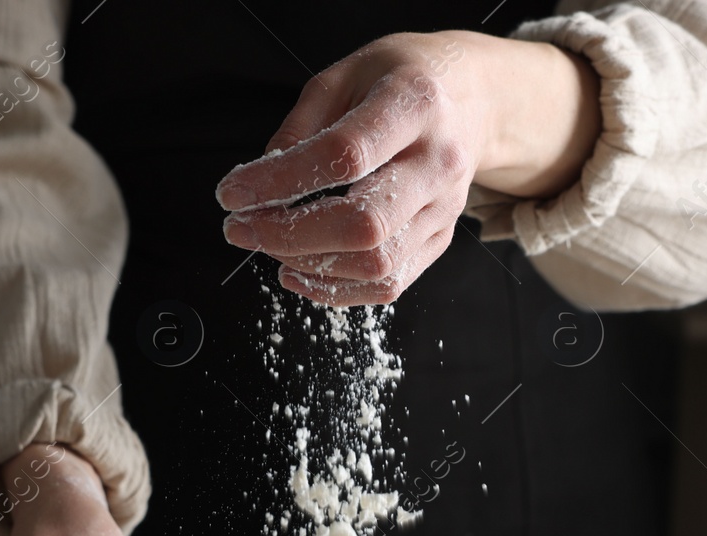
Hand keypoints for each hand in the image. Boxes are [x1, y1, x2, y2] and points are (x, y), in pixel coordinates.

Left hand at [216, 30, 598, 305]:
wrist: (473, 98)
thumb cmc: (401, 81)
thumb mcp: (345, 74)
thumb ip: (302, 126)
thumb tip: (261, 183)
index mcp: (413, 105)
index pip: (344, 156)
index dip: (281, 182)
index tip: (233, 194)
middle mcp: (437, 162)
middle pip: (365, 223)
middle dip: (289, 236)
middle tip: (241, 229)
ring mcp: (444, 207)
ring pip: (377, 265)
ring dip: (309, 266)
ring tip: (268, 246)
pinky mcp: (440, 238)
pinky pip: (389, 284)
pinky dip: (336, 289)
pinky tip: (299, 273)